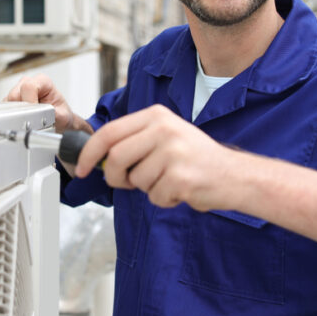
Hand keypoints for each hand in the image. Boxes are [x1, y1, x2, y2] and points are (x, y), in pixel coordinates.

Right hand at [4, 74, 87, 134]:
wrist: (58, 120)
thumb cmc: (60, 113)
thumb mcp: (63, 116)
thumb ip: (56, 115)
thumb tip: (48, 116)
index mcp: (42, 81)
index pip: (28, 87)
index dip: (29, 101)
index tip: (33, 115)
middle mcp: (28, 82)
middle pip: (15, 94)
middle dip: (22, 109)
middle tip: (31, 121)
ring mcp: (18, 90)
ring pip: (8, 101)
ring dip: (16, 113)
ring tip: (29, 120)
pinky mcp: (11, 100)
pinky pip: (5, 107)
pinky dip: (11, 115)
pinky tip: (22, 120)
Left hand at [75, 104, 238, 210]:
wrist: (234, 175)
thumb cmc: (197, 158)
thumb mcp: (166, 136)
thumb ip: (134, 141)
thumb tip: (99, 158)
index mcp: (157, 116)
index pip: (110, 132)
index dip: (90, 153)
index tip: (82, 168)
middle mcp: (164, 129)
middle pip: (116, 157)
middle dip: (116, 176)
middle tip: (128, 182)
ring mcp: (173, 152)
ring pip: (135, 180)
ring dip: (147, 189)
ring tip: (169, 180)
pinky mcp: (181, 177)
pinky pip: (154, 196)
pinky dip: (163, 199)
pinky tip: (180, 189)